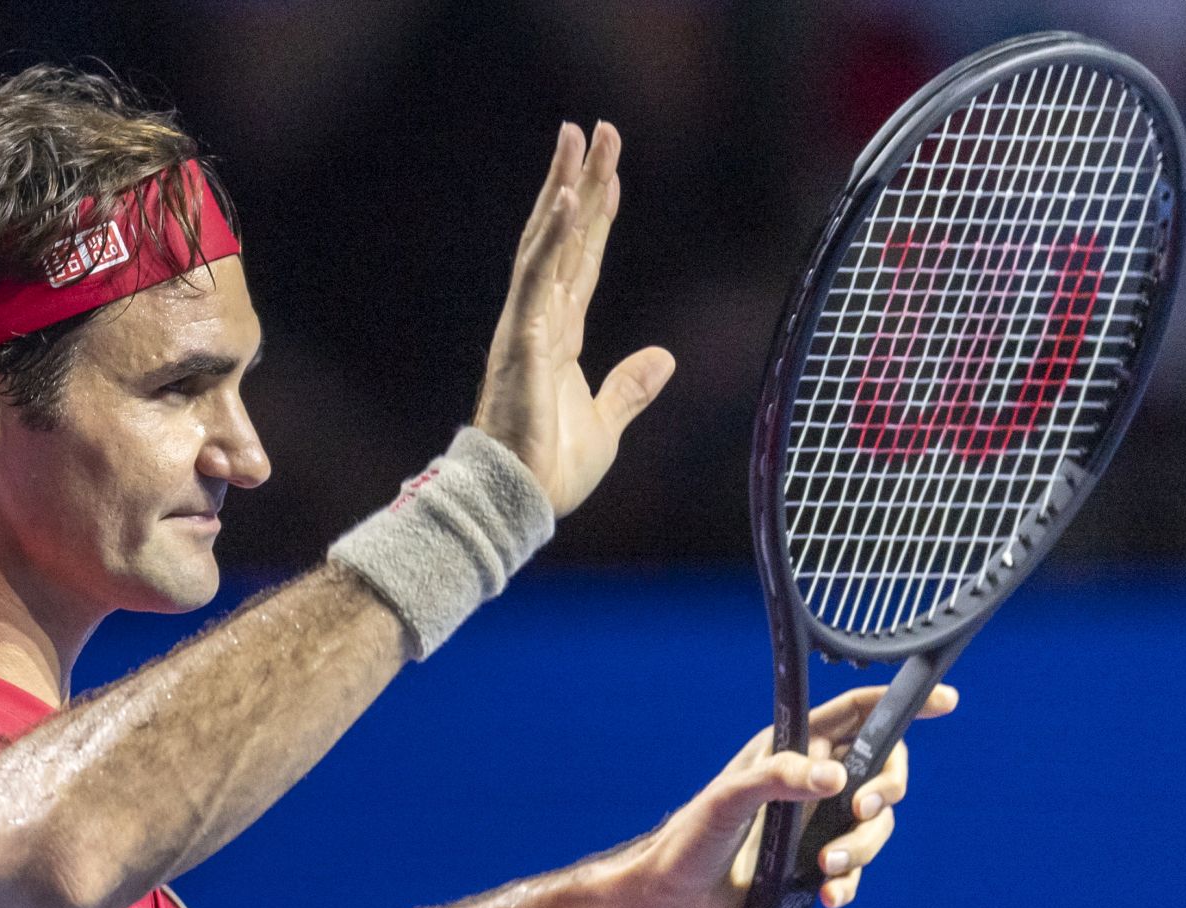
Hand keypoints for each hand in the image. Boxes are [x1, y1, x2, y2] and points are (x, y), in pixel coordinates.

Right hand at [473, 121, 674, 516]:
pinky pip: (537, 277)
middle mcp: (539, 320)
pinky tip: (566, 198)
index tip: (609, 173)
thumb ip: (630, 388)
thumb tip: (665, 358)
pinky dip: (552, 236)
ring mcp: (527, 325)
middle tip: (594, 128)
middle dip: (579, 180)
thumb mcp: (606, 423)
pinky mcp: (522, 339)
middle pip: (561, 236)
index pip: (580, 261)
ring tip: (577, 138)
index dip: (594, 216)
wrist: (520, 501)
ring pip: (546, 241)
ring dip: (563, 186)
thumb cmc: (550, 469)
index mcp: (559, 337)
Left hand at [625, 685, 958, 907]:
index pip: (855, 715)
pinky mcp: (818, 864)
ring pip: (876, 825)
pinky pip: (857, 869)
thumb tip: (838, 779)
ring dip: (861, 848)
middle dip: (888, 790)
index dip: (899, 705)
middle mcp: (812, 780)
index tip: (945, 701)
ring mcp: (819, 823)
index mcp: (792, 748)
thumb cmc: (693, 837)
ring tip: (824, 870)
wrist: (676, 900)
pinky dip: (849, 883)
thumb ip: (779, 780)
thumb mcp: (729, 799)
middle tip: (862, 811)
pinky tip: (827, 895)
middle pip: (883, 770)